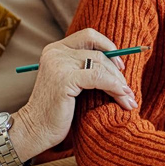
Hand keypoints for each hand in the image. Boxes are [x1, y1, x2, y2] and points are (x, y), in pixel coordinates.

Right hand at [11, 29, 137, 159]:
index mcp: (56, 49)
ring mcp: (59, 64)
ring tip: (129, 99)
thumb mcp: (70, 82)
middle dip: (117, 72)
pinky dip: (114, 87)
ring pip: (101, 65)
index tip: (120, 66)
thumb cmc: (56, 110)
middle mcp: (55, 52)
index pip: (89, 35)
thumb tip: (119, 62)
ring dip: (119, 83)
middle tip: (128, 90)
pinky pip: (99, 77)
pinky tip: (123, 97)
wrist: (35, 130)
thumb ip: (84, 67)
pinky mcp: (64, 79)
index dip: (109, 47)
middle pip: (98, 52)